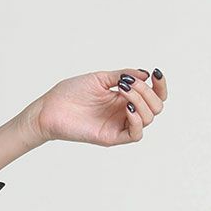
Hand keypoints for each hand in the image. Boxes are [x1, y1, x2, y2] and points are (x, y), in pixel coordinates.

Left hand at [34, 69, 167, 146]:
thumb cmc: (70, 93)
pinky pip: (135, 134)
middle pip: (155, 107)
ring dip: (141, 101)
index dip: (160, 86)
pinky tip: (127, 109)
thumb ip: (123, 75)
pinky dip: (137, 121)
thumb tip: (145, 74)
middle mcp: (124, 112)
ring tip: (123, 91)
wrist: (50, 108)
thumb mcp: (100, 78)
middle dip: (147, 92)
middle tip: (127, 84)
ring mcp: (119, 124)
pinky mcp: (111, 137)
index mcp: (124, 98)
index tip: (156, 74)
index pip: (153, 95)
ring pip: (149, 118)